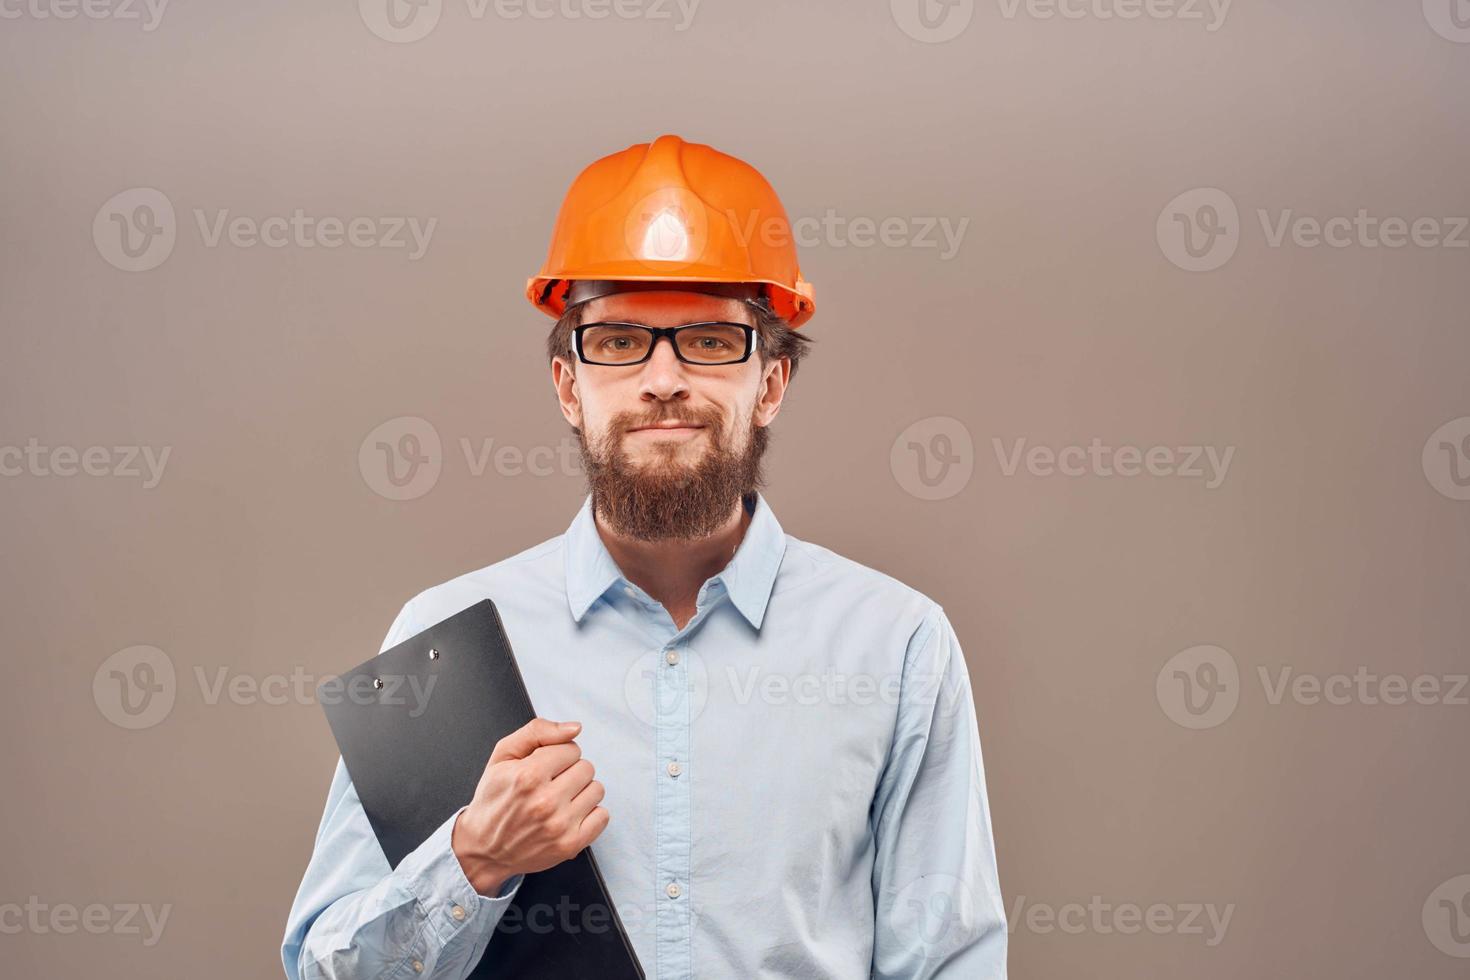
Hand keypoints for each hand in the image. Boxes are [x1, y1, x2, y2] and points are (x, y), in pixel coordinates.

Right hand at [451, 717, 608, 896]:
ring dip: (580, 792)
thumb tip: (574, 728)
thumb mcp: (503, 755)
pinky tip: (568, 815)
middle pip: (586, 768)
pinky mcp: (570, 844)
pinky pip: (602, 816)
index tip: (544, 767)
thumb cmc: (493, 800)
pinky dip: (589, 814)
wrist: (484, 848)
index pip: (571, 749)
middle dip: (569, 772)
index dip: (557, 755)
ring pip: (596, 790)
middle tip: (550, 784)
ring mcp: (559, 825)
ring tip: (559, 800)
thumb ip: (538, 731)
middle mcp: (545, 801)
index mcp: (528, 775)